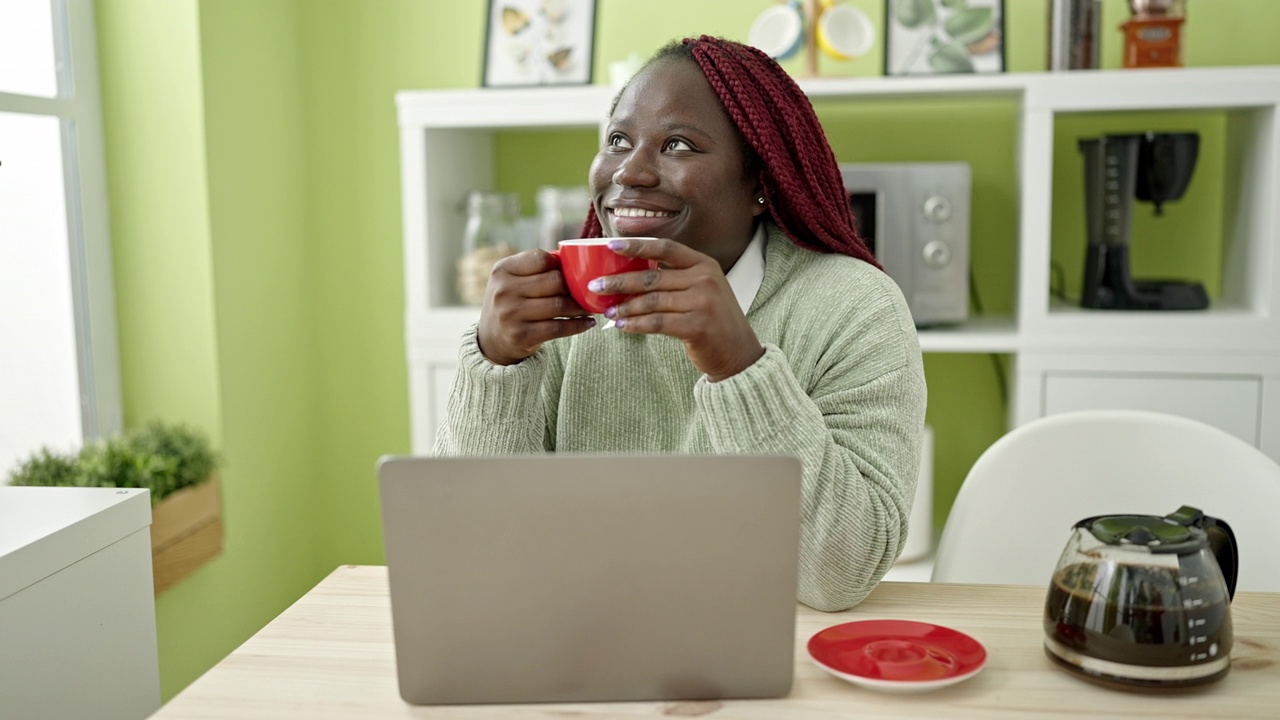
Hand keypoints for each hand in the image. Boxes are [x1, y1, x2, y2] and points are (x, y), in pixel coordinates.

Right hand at [477, 250, 595, 364]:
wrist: (492, 340)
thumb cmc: (512, 303)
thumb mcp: (512, 280)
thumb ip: (536, 268)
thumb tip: (574, 259)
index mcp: (502, 270)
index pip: (542, 258)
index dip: (560, 265)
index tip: (570, 273)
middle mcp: (504, 290)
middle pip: (555, 281)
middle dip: (574, 287)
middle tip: (586, 292)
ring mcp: (511, 313)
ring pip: (560, 305)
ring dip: (580, 307)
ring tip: (589, 307)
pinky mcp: (520, 335)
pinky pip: (558, 327)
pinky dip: (578, 325)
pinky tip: (588, 323)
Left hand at [590, 238, 763, 381]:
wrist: (740, 354)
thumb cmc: (713, 320)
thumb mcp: (702, 290)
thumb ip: (675, 279)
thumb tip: (628, 276)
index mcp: (704, 264)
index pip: (666, 247)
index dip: (637, 245)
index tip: (611, 246)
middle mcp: (705, 279)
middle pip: (653, 276)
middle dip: (620, 281)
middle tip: (596, 286)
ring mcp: (703, 302)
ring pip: (651, 301)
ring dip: (625, 306)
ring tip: (607, 311)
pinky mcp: (697, 326)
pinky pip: (657, 322)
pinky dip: (635, 324)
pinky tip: (621, 325)